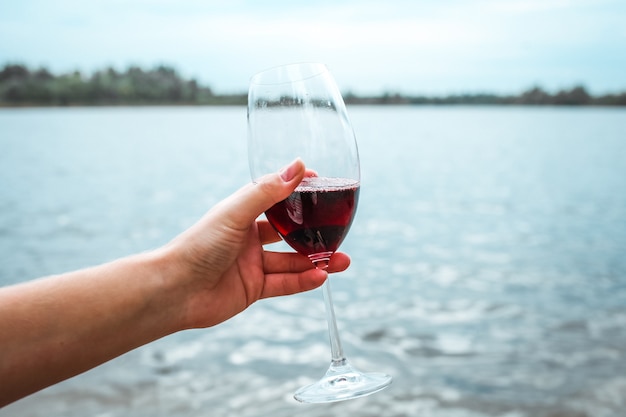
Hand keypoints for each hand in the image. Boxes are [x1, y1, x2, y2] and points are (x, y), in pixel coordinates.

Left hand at [164, 158, 349, 328]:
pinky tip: (321, 277)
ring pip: (292, 260)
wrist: (175, 291)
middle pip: (289, 231)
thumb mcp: (235, 213)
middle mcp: (249, 237)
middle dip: (315, 232)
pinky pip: (284, 283)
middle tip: (339, 230)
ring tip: (342, 261)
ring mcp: (252, 264)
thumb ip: (267, 192)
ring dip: (316, 260)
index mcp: (242, 213)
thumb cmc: (198, 246)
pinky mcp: (253, 288)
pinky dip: (303, 281)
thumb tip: (298, 166)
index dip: (298, 191)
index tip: (322, 183)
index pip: (276, 196)